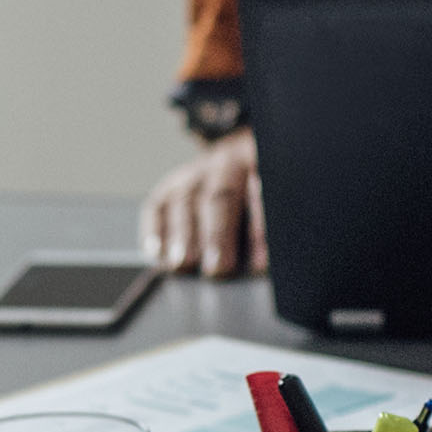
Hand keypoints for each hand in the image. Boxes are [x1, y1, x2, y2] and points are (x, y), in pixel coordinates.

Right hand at [141, 129, 265, 276]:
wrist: (237, 164)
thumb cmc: (261, 195)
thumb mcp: (276, 198)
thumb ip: (270, 226)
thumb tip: (264, 263)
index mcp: (259, 165)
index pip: (261, 193)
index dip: (259, 228)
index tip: (260, 263)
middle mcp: (225, 165)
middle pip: (220, 198)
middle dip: (217, 235)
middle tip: (218, 268)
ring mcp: (193, 175)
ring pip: (185, 202)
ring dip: (184, 236)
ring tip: (183, 264)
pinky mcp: (168, 188)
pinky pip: (156, 207)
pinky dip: (154, 230)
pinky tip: (157, 252)